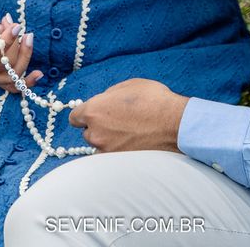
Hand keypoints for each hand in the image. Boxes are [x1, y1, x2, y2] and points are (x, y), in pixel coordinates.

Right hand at [0, 8, 42, 91]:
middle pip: (3, 66)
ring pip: (10, 76)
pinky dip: (25, 82)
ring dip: (24, 57)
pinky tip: (38, 74)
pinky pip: (10, 84)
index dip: (6, 41)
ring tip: (28, 36)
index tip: (16, 25)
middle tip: (17, 25)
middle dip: (17, 44)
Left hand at [69, 79, 188, 152]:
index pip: (75, 117)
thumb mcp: (128, 85)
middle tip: (118, 123)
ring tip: (129, 135)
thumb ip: (109, 95)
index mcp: (94, 111)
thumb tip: (104, 101)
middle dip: (99, 128)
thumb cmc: (153, 100)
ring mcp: (107, 152)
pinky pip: (112, 159)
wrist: (174, 124)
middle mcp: (95, 133)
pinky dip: (118, 154)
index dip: (84, 115)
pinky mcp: (119, 165)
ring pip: (100, 147)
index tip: (93, 115)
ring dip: (109, 142)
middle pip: (88, 133)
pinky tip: (133, 146)